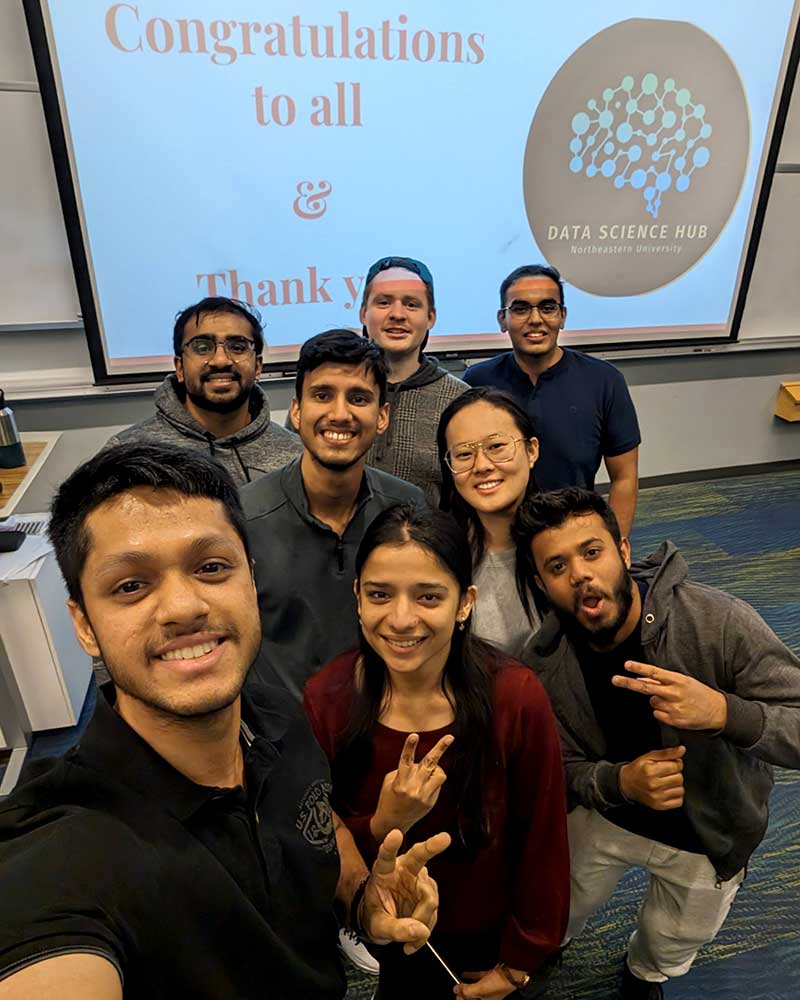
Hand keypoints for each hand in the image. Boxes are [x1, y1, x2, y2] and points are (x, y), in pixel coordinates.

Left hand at [361, 829, 450, 954]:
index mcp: (383, 872)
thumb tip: (420, 930)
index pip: (386, 856)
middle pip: (419, 856)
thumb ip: (396, 929)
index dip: (390, 845)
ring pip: (429, 897)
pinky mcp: (428, 892)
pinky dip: (426, 929)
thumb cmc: (375, 917)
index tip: (395, 834)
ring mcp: (418, 880)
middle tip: (445, 839)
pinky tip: (415, 940)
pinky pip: (433, 912)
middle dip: (432, 846)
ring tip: (408, 938)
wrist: (382, 922)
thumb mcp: (378, 927)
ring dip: (422, 919)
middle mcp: (403, 870)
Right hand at [370, 733, 453, 840]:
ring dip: (436, 768)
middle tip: (450, 737)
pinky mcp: (430, 802)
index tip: (414, 735)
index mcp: (400, 782)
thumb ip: (404, 770)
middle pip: (429, 763)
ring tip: (430, 770)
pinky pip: (437, 784)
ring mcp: (424, 796)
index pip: (405, 761)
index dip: (409, 747)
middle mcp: (413, 788)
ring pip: (439, 774)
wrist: (393, 823)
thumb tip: (419, 764)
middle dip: (440, 748)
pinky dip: (433, 780)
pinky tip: (425, 786)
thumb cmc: (389, 797)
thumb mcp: (390, 781)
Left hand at [455, 967, 516, 998]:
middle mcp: (484, 998)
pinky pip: (477, 979)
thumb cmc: (496, 985)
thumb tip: (454, 989)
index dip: (460, 998)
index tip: (456, 992)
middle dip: (462, 993)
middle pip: (470, 997)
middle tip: (456, 988)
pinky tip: (464, 974)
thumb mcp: (481, 990)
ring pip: (473, 989)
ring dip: (465, 986)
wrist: (511, 976)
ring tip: (458, 983)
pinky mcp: (488, 979)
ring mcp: (486, 988)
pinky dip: (470, 977)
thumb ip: (467, 990)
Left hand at [612, 660, 727, 729]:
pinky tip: (675, 711)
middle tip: (614, 679)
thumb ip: (662, 680)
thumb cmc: (697, 692)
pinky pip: (658, 714)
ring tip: (673, 701)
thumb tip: (642, 678)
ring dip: (657, 701)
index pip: (655, 672)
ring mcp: (674, 707)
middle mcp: (674, 693)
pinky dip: (662, 712)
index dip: (640, 668)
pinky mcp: (674, 720)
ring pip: (652, 702)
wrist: (717, 710)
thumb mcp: (682, 681)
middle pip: (647, 687)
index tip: (627, 665)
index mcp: (677, 680)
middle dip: (629, 683)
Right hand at [619, 746, 685, 809]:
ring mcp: (657, 797)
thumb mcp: (649, 757)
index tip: (670, 764)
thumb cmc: (638, 769)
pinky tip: (667, 791)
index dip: (675, 763)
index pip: (676, 766)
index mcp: (650, 770)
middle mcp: (654, 785)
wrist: (626, 784)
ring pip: (680, 790)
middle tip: (666, 773)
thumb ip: (667, 753)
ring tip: (666, 782)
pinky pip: (679, 801)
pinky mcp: (659, 806)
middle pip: (679, 778)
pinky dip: (676, 795)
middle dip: (675, 774)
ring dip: (676, 785)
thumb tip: (682, 749)